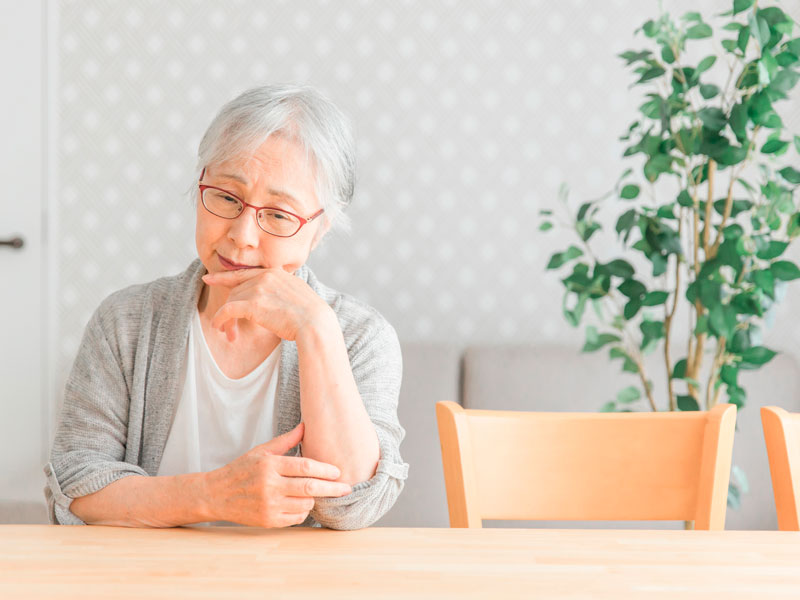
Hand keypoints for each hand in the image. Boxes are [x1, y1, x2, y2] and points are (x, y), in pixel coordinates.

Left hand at [201, 268, 332, 341]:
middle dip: (227, 307)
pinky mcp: (252, 304)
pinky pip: (227, 310)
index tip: (210, 279)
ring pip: (231, 300)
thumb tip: (278, 297)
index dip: (225, 277)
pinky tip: (219, 327)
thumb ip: (283, 290)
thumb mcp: (298, 294)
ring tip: (227, 333)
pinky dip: (220, 319)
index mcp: (275, 272)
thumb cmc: (311, 315)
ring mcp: (258, 288)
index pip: (244, 273)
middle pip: (236, 289)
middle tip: (222, 324)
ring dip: (226, 318)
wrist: (315, 323)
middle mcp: (265, 276)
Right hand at [203, 422, 351, 527]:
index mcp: (270, 465)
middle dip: (333, 488)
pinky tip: (302, 504)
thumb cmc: (242, 469)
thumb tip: (306, 425)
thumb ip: (286, 441)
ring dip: (316, 499)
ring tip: (317, 493)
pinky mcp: (268, 521)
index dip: (325, 469)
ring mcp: (269, 505)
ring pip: (306, 504)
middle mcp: (270, 486)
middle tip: (347, 488)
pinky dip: (304, 511)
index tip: (338, 471)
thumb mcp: (262, 451)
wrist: (216, 494)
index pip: (305, 466)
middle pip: (310, 488)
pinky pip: (296, 518)